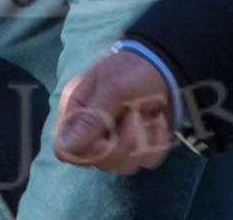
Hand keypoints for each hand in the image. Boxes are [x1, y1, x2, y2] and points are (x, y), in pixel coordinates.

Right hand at [53, 49, 176, 174]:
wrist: (167, 65)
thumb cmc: (134, 69)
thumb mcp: (113, 87)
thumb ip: (91, 117)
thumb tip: (65, 148)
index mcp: (78, 111)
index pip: (65, 150)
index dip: (86, 151)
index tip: (106, 137)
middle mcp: (92, 130)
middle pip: (97, 162)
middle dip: (122, 144)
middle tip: (134, 115)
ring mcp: (115, 140)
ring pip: (123, 166)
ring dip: (142, 140)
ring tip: (147, 113)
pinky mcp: (138, 146)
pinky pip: (146, 161)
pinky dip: (156, 143)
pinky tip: (157, 121)